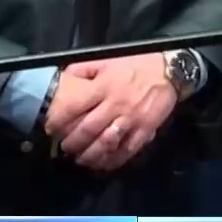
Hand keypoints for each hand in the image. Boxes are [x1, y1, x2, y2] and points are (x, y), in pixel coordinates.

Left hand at [47, 53, 178, 171]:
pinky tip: (104, 162)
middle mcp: (116, 105)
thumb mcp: (107, 59)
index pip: (74, 108)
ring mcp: (132, 119)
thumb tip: (63, 78)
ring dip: (90, 155)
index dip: (58, 121)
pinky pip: (127, 150)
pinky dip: (114, 160)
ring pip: (106, 143)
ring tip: (81, 158)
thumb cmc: (136, 64)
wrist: (170, 70)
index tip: (50, 129)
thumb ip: (84, 68)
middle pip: (88, 130)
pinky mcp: (145, 129)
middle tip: (64, 147)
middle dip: (72, 143)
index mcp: (104, 86)